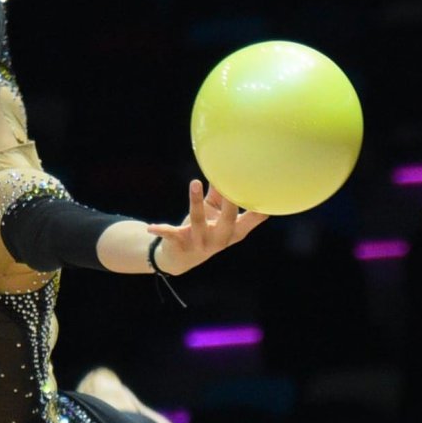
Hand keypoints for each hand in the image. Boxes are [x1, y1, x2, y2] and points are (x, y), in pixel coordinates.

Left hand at [146, 181, 268, 274]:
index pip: (253, 218)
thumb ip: (219, 191)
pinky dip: (161, 230)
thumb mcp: (214, 210)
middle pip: (229, 219)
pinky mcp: (180, 243)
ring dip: (196, 202)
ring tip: (194, 182)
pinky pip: (170, 235)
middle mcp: (221, 238)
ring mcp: (201, 242)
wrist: (180, 258)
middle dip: (230, 202)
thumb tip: (223, 164)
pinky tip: (151, 227)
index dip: (262, 206)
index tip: (270, 191)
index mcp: (234, 230)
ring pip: (198, 221)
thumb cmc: (204, 228)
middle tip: (231, 184)